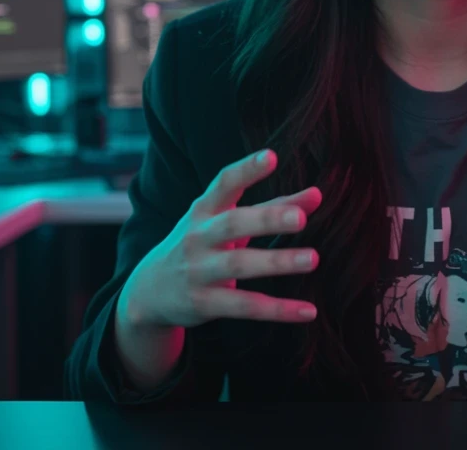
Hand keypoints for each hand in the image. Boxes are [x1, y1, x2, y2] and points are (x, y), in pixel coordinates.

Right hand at [122, 149, 321, 328]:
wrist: (148, 291)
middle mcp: (198, 237)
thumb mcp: (226, 221)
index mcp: (204, 210)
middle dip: (266, 219)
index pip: (224, 183)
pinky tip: (308, 311)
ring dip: (277, 262)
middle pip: (232, 224)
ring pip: (239, 265)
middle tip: (300, 218)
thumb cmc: (200, 244)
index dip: (247, 169)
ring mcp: (198, 271)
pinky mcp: (204, 304)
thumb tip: (318, 195)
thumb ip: (273, 206)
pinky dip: (278, 310)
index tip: (272, 156)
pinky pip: (245, 307)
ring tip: (314, 259)